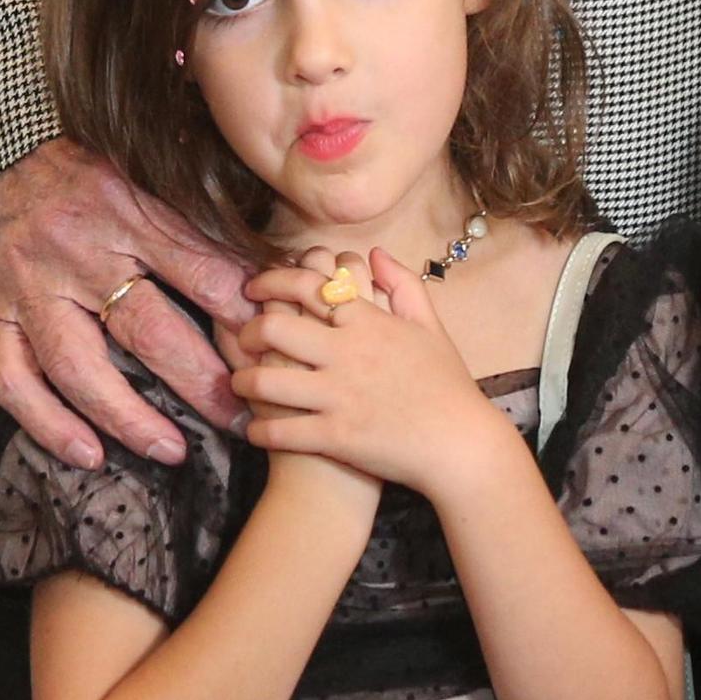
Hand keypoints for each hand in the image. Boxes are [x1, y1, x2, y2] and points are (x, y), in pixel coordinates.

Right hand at [0, 141, 261, 471]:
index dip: (239, 314)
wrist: (6, 152)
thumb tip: (270, 271)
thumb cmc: (92, 169)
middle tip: (240, 418)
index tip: (271, 352)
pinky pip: (14, 380)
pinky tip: (88, 454)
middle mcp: (78, 252)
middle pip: (144, 327)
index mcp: (126, 210)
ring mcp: (33, 288)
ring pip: (77, 366)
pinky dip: (48, 423)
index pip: (196, 269)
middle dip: (198, 380)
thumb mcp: (151, 177)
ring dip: (127, 417)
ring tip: (170, 451)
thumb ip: (202, 226)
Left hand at [230, 256, 523, 502]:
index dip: (271, 282)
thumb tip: (373, 254)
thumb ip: (403, 284)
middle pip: (275, 328)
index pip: (306, 287)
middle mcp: (347, 353)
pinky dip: (260, 430)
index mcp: (367, 322)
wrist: (461, 445)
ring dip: (243, 381)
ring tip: (239, 383)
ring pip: (268, 381)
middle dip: (249, 332)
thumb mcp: (431, 325)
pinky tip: (253, 429)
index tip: (255, 290)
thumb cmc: (448, 385)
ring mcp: (339, 396)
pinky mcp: (336, 436)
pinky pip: (282, 431)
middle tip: (244, 338)